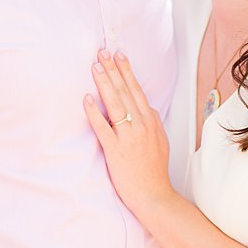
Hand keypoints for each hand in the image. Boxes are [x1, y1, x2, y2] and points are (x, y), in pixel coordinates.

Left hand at [84, 49, 175, 219]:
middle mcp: (141, 125)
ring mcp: (129, 137)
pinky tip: (86, 100)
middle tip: (103, 52)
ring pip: (116, 104)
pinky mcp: (116, 150)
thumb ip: (153, 123)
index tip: (119, 56)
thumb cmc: (154, 170)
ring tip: (95, 67)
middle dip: (114, 70)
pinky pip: (103, 128)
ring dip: (105, 83)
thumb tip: (146, 108)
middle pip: (126, 91)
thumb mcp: (160, 141)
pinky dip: (94, 113)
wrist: (154, 195)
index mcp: (151, 121)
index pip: (137, 90)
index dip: (126, 72)